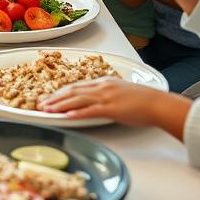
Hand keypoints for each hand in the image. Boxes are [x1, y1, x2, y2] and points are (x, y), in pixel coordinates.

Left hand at [38, 77, 167, 126]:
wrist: (159, 103)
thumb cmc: (144, 100)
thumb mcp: (121, 92)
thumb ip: (107, 94)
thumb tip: (97, 100)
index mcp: (103, 82)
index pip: (76, 86)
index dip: (60, 92)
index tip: (49, 97)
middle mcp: (101, 87)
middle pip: (72, 91)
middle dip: (54, 98)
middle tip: (40, 104)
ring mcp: (106, 97)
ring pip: (77, 100)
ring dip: (59, 105)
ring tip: (47, 109)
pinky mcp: (112, 108)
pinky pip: (90, 110)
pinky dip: (76, 113)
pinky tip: (66, 116)